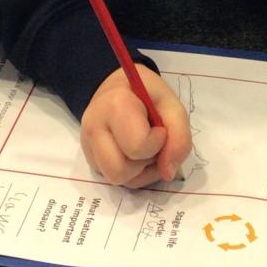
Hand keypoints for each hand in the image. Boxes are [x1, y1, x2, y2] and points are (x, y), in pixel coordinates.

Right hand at [80, 65, 191, 186]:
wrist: (118, 87)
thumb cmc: (147, 94)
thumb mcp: (173, 106)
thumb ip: (179, 138)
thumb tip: (168, 173)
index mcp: (115, 106)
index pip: (137, 147)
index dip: (157, 143)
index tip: (159, 128)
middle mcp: (94, 128)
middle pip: (120, 171)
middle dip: (144, 164)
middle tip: (152, 145)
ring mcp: (87, 145)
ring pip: (116, 179)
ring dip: (138, 172)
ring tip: (144, 152)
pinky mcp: (89, 157)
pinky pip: (112, 178)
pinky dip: (129, 173)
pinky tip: (133, 155)